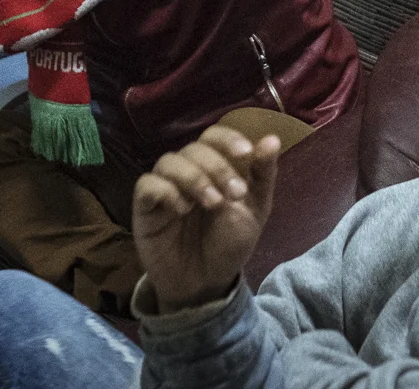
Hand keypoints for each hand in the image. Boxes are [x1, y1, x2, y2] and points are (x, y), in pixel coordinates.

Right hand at [133, 125, 283, 312]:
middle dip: (218, 167)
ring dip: (194, 177)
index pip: (214, 135)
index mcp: (214, 166)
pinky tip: (182, 208)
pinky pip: (147, 185)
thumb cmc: (229, 243)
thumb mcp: (255, 210)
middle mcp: (187, 170)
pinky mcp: (145, 207)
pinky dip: (165, 190)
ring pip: (169, 161)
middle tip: (235, 193)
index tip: (245, 153)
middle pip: (194, 148)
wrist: (206, 283)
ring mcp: (164, 186)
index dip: (228, 139)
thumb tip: (273, 139)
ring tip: (213, 203)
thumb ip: (262, 175)